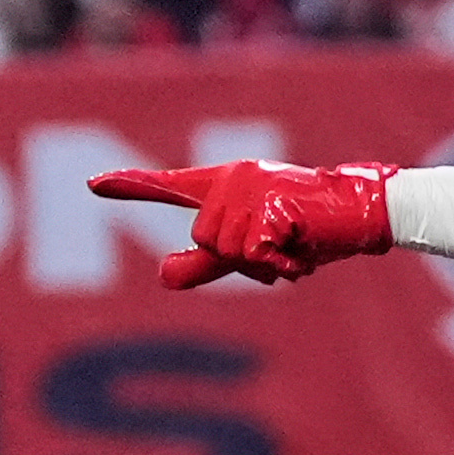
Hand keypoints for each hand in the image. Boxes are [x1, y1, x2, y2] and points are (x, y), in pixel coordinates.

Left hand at [91, 160, 400, 289]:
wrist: (359, 214)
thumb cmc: (307, 231)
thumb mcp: (251, 252)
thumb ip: (207, 264)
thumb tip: (162, 276)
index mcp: (224, 184)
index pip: (170, 185)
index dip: (130, 187)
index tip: (93, 184)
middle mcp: (232, 178)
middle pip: (205, 241)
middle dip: (241, 259)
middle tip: (278, 248)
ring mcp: (249, 187)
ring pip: (227, 249)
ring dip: (262, 262)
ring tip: (291, 244)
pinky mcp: (268, 202)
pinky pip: (252, 252)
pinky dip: (277, 261)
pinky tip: (298, 245)